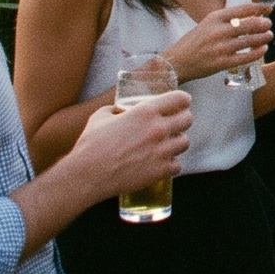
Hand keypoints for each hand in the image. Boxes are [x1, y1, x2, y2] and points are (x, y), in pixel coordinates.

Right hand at [69, 89, 190, 200]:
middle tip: (173, 125)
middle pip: (188, 119)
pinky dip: (170, 164)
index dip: (183, 100)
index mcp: (146, 111)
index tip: (182, 103)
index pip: (180, 98)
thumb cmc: (91, 144)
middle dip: (181, 120)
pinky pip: (177, 165)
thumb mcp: (101, 116)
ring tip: (165, 145)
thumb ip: (117, 110)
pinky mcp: (160, 170)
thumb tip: (121, 110)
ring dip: (176, 143)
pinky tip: (160, 163)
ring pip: (185, 142)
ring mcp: (161, 151)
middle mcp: (158, 129)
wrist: (86, 175)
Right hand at [164, 1, 274, 79]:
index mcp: (215, 17)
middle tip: (269, 25)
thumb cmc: (193, 42)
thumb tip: (252, 14)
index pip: (244, 9)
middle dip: (264, 24)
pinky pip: (246, 57)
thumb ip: (227, 19)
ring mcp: (221, 47)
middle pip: (250, 24)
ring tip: (268, 36)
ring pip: (251, 40)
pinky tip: (262, 49)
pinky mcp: (222, 63)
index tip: (269, 9)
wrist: (177, 62)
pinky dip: (257, 52)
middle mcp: (219, 30)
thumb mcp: (207, 24)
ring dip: (263, 37)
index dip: (260, 8)